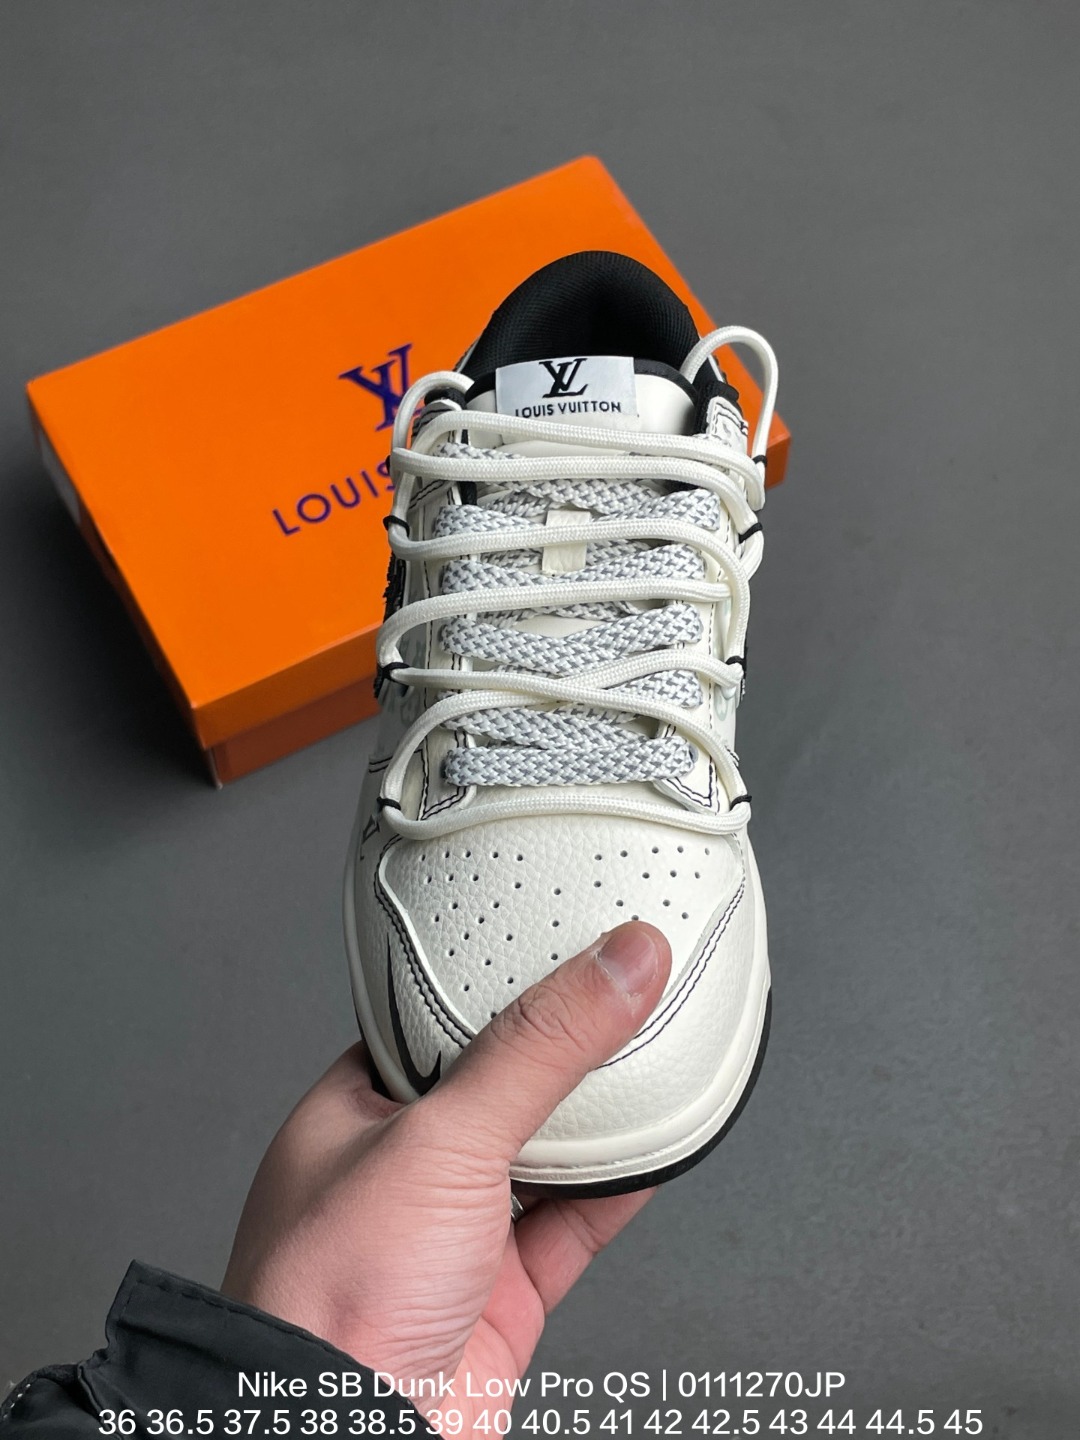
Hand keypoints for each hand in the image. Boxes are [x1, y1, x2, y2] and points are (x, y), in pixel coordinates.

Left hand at [222, 922, 669, 1429]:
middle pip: (501, 1087)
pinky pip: (575, 1226)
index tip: (560, 943)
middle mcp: (403, 1171)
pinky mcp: (501, 1297)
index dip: (501, 981)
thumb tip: (616, 964)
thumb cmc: (331, 1299)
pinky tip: (655, 1151)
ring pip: (543, 1156)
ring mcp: (453, 1238)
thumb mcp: (443, 1138)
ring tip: (649, 1055)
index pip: (438, 1021)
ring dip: (598, 1121)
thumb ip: (539, 1049)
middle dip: (559, 1052)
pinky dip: (620, 1190)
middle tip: (618, 992)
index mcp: (358, 1111)